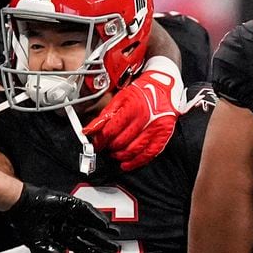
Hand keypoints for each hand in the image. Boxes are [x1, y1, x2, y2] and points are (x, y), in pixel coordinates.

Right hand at [7, 183, 117, 252]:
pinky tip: (104, 223)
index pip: (79, 245)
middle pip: (88, 235)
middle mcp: (66, 224)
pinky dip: (95, 216)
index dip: (90, 252)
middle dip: (101, 241)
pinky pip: (86, 210)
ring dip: (102, 228)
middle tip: (115, 248)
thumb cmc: (25, 224)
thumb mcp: (38, 243)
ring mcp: (68, 213)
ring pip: (89, 222)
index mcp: (59, 235)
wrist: (19, 206)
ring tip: (116, 233)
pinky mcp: (69, 203)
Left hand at [83, 56, 183, 170]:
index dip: (100, 140)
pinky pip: (149, 153)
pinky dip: (137, 162)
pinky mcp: (164, 135)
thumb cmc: (140, 92)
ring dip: (121, 156)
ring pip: (134, 150)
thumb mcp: (118, 99)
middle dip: (110, 148)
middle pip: (122, 141)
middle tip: (105, 149)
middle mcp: (145, 118)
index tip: (96, 144)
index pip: (111, 130)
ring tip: (114, 155)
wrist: (163, 87)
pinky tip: (127, 164)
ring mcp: (156, 128)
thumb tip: (88, 131)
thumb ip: (103, 116)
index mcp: (132, 107)